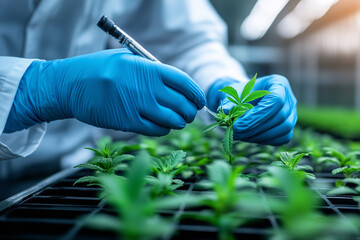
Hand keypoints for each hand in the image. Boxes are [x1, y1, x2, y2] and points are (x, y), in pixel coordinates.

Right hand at [5, 49, 205, 134]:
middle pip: (181, 103)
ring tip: (178, 120)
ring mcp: (136, 106)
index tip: (200, 100)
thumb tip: (178, 86)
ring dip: (179, 122)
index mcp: (147, 68)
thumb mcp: (128, 60)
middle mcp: (145, 87)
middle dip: (190, 111)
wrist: (70, 84)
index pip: (183, 81)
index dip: (196, 93)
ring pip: (171, 120)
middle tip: (189, 113)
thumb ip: (152, 71)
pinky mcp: (127, 122)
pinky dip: (164, 130)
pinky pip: (155, 130)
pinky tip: (163, 126)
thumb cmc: (100, 69)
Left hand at [207, 75, 296, 145]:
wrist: (245, 101)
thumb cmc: (240, 94)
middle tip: (236, 132)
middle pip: (280, 116)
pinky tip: (250, 137)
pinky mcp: (289, 128)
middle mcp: (290, 98)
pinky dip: (266, 140)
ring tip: (241, 135)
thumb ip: (230, 101)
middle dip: (256, 127)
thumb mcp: (233, 94)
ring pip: (284, 128)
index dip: (258, 115)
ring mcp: (292, 114)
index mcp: (279, 83)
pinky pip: (283, 138)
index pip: (276, 100)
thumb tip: (226, 111)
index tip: (237, 125)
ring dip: (260, 135)